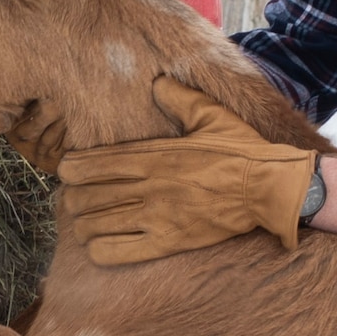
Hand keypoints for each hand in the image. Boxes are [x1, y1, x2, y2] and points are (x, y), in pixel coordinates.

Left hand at [62, 79, 318, 265]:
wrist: (270, 189)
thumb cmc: (243, 151)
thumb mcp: (212, 114)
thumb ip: (180, 98)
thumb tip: (158, 83)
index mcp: (154, 155)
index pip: (93, 163)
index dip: (70, 169)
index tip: (66, 171)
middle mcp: (149, 186)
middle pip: (86, 197)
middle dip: (73, 199)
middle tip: (75, 199)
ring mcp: (156, 217)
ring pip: (95, 225)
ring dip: (83, 224)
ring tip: (85, 222)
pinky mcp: (167, 243)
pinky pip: (116, 252)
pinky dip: (100, 249)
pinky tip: (100, 244)